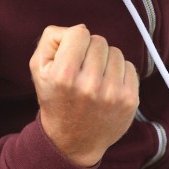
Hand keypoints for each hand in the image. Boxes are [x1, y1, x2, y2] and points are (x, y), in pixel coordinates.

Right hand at [30, 24, 139, 166]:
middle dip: (90, 51)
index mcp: (63, 76)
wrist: (72, 140)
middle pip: (99, 41)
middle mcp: (89, 85)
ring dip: (106, 60)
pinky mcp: (130, 100)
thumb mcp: (38, 69)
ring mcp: (112, 94)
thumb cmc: (56, 99)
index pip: (79, 33)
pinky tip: (108, 86)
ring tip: (95, 78)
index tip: (71, 54)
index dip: (74, 40)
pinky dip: (119, 72)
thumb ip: (51, 40)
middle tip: (82, 69)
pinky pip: (130, 67)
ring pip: (116, 52)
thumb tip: (81, 28)